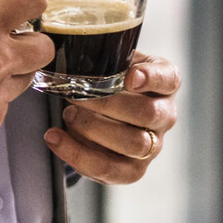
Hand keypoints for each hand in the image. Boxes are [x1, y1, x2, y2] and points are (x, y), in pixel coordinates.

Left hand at [42, 51, 180, 183]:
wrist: (98, 113)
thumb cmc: (106, 83)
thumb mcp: (110, 63)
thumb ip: (103, 57)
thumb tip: (74, 52)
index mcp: (163, 83)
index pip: (167, 78)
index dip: (151, 78)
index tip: (130, 77)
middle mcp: (164, 115)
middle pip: (148, 114)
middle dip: (106, 104)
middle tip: (75, 96)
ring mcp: (152, 146)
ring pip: (133, 144)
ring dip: (94, 128)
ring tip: (67, 114)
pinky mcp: (132, 170)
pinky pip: (109, 169)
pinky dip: (77, 154)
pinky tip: (54, 137)